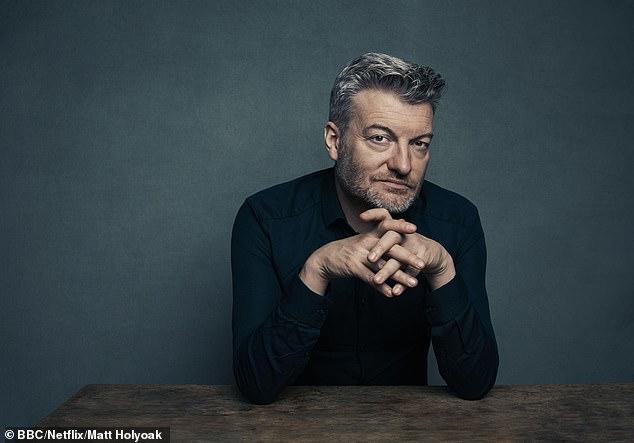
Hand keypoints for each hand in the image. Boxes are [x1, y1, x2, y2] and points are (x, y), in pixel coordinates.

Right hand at [300, 213, 421, 296]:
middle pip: (390, 248)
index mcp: (369, 235)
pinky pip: (370, 278)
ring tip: (414, 284)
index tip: (415, 229)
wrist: (324, 259)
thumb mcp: (362, 242)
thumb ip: (378, 240)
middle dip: (408, 256)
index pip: (386, 225)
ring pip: (383, 266)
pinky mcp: (353, 267)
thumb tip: (396, 235)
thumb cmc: (347, 251)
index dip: (400, 226)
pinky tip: (392, 294)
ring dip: (399, 276)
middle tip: (422, 263)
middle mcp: (366, 243)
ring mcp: (359, 255)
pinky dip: (381, 287)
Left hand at [361, 211, 455, 294]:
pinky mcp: (423, 258)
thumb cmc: (406, 245)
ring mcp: (415, 246)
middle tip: (369, 258)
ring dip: (388, 271)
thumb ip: (378, 238)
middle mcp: (404, 235)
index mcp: (395, 228)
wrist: (432, 253)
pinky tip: (395, 291)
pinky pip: (411, 272)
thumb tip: (356, 239)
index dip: (373, 214)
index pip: (384, 216)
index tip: (361, 217)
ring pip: (399, 259)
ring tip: (377, 280)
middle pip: (390, 239)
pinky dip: (402, 284)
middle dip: (380, 248)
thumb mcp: (393, 239)